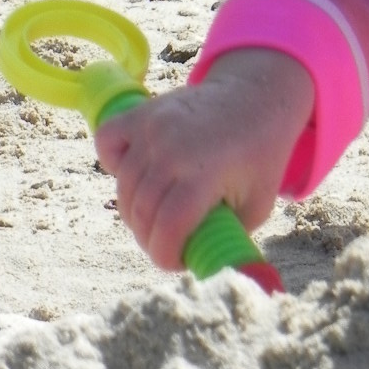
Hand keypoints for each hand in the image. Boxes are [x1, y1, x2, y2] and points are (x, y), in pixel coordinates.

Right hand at [94, 48, 313, 270]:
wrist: (258, 95)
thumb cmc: (259, 155)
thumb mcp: (258, 204)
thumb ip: (229, 240)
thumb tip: (206, 273)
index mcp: (205, 173)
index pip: (166, 231)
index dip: (166, 256)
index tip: (177, 260)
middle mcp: (173, 149)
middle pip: (141, 215)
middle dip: (151, 239)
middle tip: (170, 239)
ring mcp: (155, 127)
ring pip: (123, 188)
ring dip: (135, 210)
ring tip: (161, 211)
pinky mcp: (144, 112)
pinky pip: (108, 143)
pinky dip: (114, 163)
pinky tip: (140, 172)